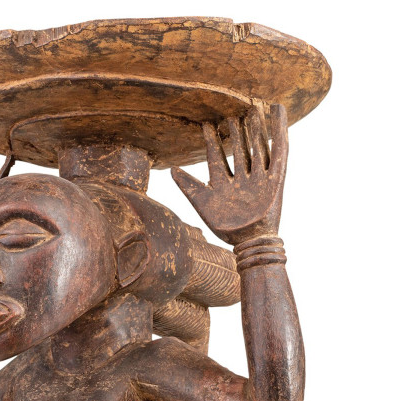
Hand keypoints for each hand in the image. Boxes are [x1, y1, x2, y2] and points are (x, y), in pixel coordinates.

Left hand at [171, 104, 287, 245]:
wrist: (248, 241)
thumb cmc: (224, 227)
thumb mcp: (202, 202)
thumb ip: (188, 185)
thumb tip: (171, 169)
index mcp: (223, 184)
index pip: (215, 157)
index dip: (211, 141)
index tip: (206, 124)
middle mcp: (241, 179)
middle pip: (238, 150)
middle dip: (235, 132)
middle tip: (232, 112)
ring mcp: (258, 178)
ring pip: (256, 147)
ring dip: (255, 129)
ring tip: (253, 109)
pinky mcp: (275, 178)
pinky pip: (278, 151)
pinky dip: (278, 131)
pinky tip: (278, 113)